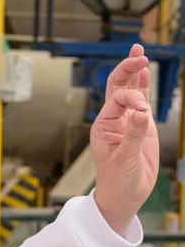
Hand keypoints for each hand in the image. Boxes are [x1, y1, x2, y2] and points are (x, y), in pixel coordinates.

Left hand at [90, 44, 158, 235]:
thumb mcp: (125, 159)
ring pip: (130, 91)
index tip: (144, 111)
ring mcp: (127, 121)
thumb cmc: (117, 180)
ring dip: (134, 71)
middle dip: (127, 68)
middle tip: (139, 52)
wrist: (124, 195)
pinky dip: (144, 86)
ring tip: (138, 51)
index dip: (131, 98)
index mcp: (103, 125)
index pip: (117, 100)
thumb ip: (135, 136)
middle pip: (118, 87)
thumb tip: (143, 113)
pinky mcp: (141, 127)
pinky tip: (145, 73)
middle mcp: (113, 119)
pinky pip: (142, 102)